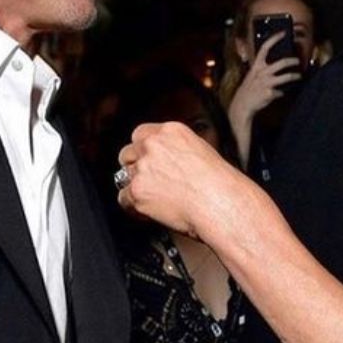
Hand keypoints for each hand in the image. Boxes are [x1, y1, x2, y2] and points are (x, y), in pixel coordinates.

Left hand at [117, 122, 257, 239]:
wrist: (219, 203)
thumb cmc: (219, 183)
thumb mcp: (201, 151)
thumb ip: (177, 150)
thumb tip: (169, 160)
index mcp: (170, 132)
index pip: (141, 134)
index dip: (142, 151)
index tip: (145, 159)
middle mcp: (153, 146)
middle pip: (127, 153)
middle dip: (134, 167)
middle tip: (147, 181)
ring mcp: (143, 168)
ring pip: (123, 177)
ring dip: (135, 187)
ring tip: (153, 198)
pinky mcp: (137, 191)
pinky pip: (123, 199)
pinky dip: (134, 207)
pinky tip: (149, 210)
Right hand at [227, 32, 301, 166]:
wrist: (242, 106)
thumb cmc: (248, 90)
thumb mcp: (251, 76)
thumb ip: (261, 70)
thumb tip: (273, 65)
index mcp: (256, 66)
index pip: (265, 48)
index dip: (274, 39)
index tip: (283, 33)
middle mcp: (261, 73)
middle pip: (281, 63)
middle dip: (292, 61)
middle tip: (298, 61)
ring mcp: (266, 83)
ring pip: (285, 77)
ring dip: (294, 76)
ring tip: (298, 76)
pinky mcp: (270, 93)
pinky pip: (280, 92)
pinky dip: (280, 93)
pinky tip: (279, 95)